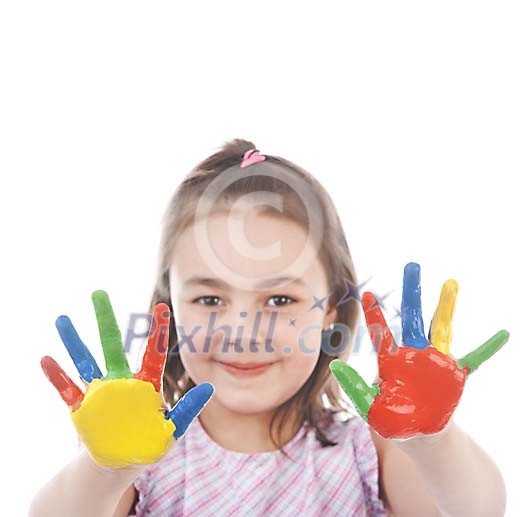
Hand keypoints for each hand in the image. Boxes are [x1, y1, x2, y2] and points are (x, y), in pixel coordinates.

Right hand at [41, 290, 213, 466]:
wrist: (121, 463)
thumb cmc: (150, 443)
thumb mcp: (172, 429)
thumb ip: (188, 410)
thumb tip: (210, 388)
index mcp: (145, 384)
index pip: (152, 352)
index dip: (157, 330)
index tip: (163, 307)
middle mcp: (120, 380)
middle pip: (111, 344)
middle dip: (105, 319)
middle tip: (98, 293)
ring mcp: (99, 391)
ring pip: (85, 359)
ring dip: (74, 340)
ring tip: (62, 319)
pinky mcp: (82, 407)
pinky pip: (67, 389)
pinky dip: (57, 376)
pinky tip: (46, 359)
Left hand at [329, 262, 508, 438]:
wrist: (418, 432)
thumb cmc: (391, 416)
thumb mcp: (369, 406)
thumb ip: (354, 388)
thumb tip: (334, 368)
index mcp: (390, 359)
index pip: (381, 332)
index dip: (374, 314)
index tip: (367, 294)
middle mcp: (413, 353)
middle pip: (412, 317)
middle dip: (411, 292)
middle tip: (411, 266)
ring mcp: (435, 360)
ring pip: (441, 327)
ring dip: (446, 306)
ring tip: (450, 283)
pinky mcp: (454, 374)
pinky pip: (474, 359)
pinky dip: (487, 348)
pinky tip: (502, 334)